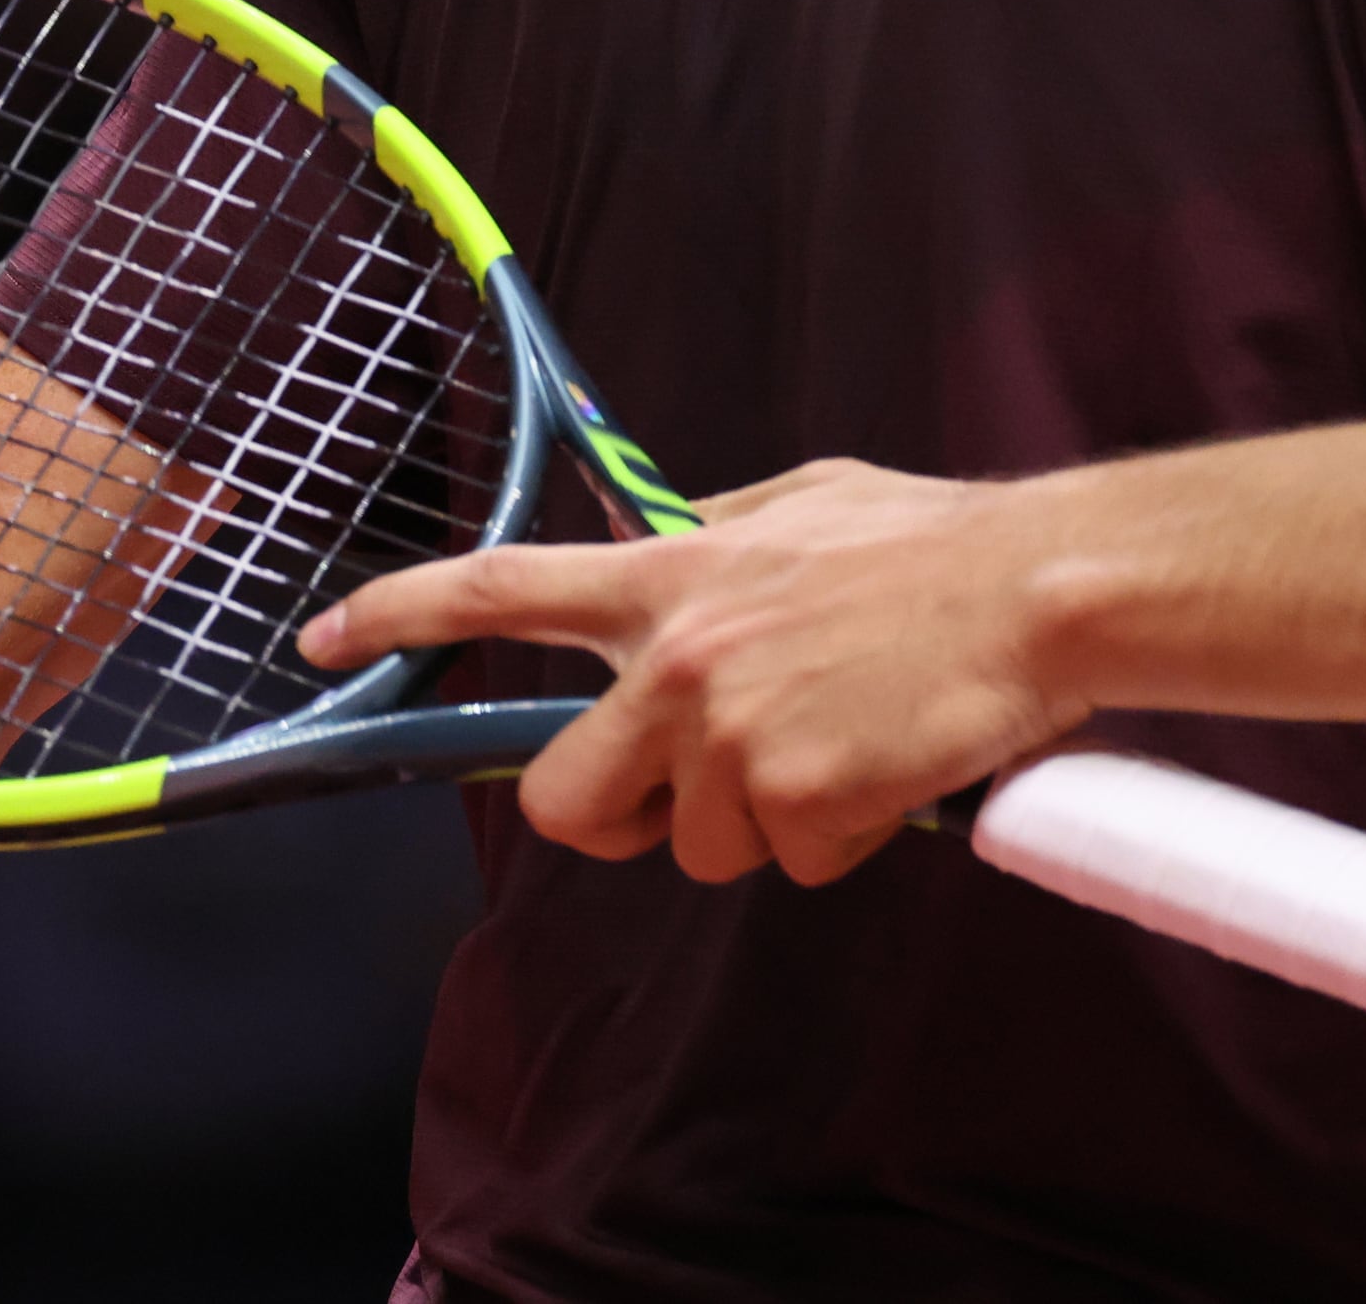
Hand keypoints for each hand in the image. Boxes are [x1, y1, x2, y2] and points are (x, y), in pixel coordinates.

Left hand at [297, 459, 1079, 885]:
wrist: (1045, 590)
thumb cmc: (944, 548)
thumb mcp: (810, 502)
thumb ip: (714, 536)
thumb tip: (652, 544)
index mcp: (676, 576)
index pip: (501, 587)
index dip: (398, 611)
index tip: (319, 639)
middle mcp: (680, 658)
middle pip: (564, 797)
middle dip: (617, 817)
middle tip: (698, 791)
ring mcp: (732, 735)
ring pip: (701, 842)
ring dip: (772, 817)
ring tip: (854, 741)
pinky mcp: (795, 800)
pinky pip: (793, 862)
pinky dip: (843, 836)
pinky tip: (893, 770)